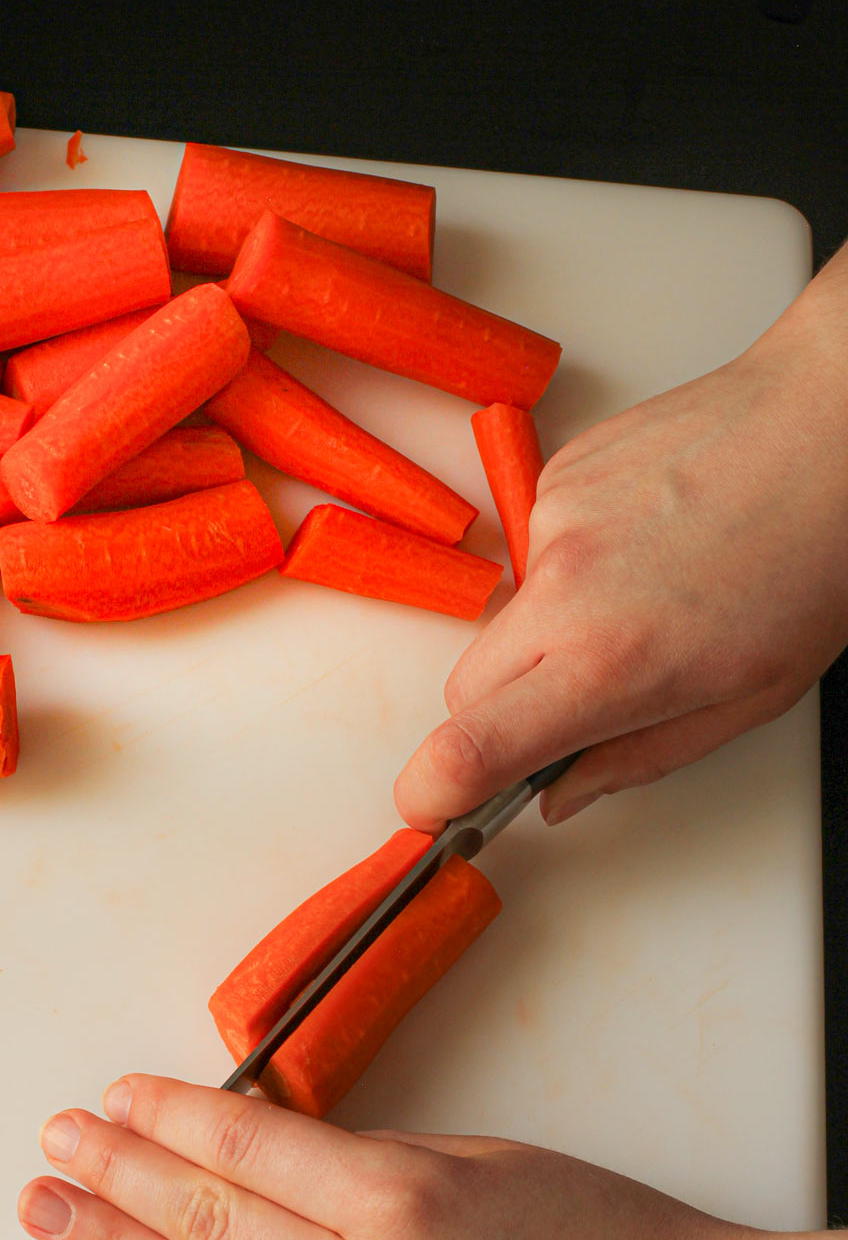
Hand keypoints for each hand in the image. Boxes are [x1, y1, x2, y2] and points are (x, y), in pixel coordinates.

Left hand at [15, 1074, 796, 1239]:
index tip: (113, 1096)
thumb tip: (259, 1150)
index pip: (245, 1152)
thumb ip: (361, 1163)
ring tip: (51, 1218)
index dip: (166, 1119)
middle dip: (115, 1179)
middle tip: (53, 1149)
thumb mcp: (483, 1161)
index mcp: (401, 1208)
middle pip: (206, 1227)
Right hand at [395, 251, 847, 829]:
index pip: (469, 747)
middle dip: (502, 715)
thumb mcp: (745, 701)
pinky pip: (536, 551)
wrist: (830, 430)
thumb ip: (636, 760)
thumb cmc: (813, 559)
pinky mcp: (555, 477)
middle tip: (580, 707)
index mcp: (609, 665)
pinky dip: (576, 566)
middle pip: (464, 690)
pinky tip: (647, 547)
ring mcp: (551, 524)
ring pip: (507, 617)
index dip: (432, 792)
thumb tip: (560, 792)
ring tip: (647, 600)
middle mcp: (564, 591)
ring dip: (551, 631)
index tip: (432, 809)